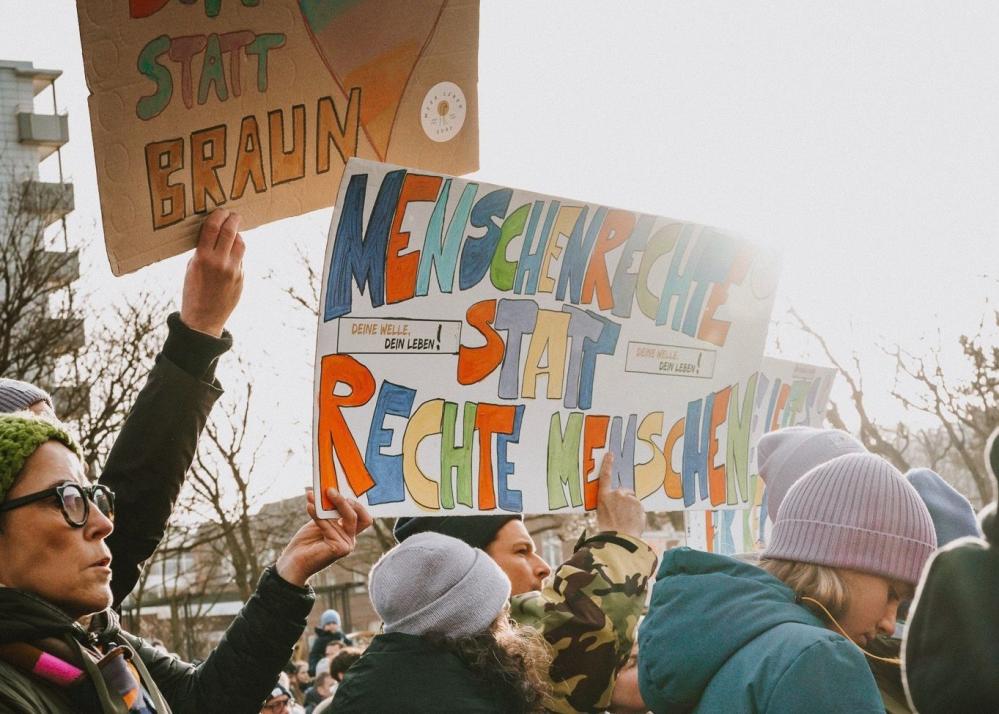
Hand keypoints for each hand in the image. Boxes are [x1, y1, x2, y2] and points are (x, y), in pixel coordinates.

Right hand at [180, 208, 244, 336]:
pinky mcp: (241, 277)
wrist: (203, 319)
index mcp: (202, 258)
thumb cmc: (193, 291)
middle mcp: (220, 262)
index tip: (220, 210)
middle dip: (233, 219)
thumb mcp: (192, 268)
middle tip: (233, 214)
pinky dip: (237, 252)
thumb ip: (203, 251)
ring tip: (233, 231)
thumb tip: (214, 234)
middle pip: (230, 231)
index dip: (218, 215)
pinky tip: (231, 251)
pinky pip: (241, 258)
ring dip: (237, 235)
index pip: (212, 227)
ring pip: (240, 243)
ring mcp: (233, 270)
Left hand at [275, 488, 372, 586]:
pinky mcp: (338, 549)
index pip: (364, 517)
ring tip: (312, 496)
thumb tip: (329, 490)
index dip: (357, 504)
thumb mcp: (320, 522)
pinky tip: (309, 506)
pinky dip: (318, 515)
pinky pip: (329, 527)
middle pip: (357, 516)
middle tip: (329, 490)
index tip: (341, 491)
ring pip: (343, 519)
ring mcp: (346, 546)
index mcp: (349, 533)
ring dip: (325, 506)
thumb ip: (328, 511)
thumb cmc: (306, 542)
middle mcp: (350, 540)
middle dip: (343, 501)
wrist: (293, 562)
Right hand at [596, 453, 645, 538]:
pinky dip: (638, 515)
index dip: (607, 465)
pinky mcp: (638, 503)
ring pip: (633, 502)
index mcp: (603, 497)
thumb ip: (611, 506)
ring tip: (627, 523)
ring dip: (633, 509)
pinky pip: (639, 508)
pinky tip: (633, 523)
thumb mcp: (603, 515)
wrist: (619, 539)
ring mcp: (628, 498)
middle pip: (625, 492)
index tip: (610, 454)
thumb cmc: (609, 530)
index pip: (605, 477)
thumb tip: (619, 506)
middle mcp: (616, 494)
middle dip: (627, 500)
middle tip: (624, 515)